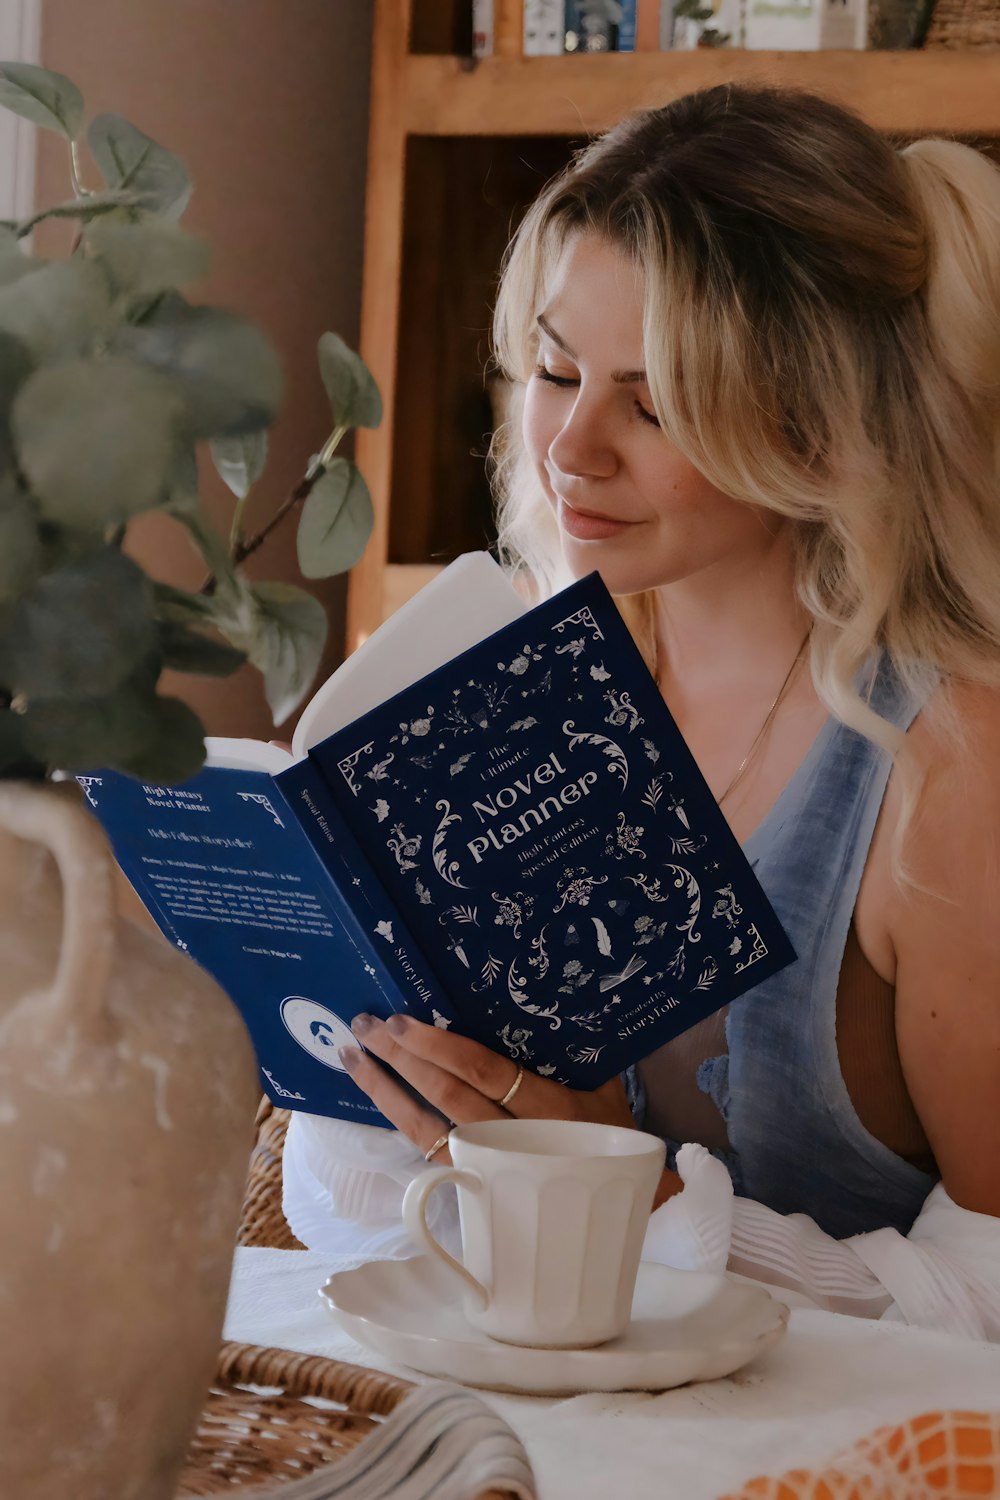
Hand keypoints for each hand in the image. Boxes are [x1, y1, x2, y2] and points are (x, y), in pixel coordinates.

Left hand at [339, 1012, 635, 1166]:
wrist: (617, 1203)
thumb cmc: (611, 1134)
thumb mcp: (605, 1088)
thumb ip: (574, 1050)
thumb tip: (546, 997)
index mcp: (550, 1108)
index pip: (484, 1072)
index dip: (440, 1048)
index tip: (404, 1021)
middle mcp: (515, 1137)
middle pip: (446, 1095)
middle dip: (401, 1058)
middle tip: (366, 1026)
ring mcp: (490, 1164)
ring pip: (426, 1127)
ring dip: (386, 1090)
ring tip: (354, 1058)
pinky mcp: (474, 1182)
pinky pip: (428, 1150)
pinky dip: (399, 1120)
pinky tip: (377, 1094)